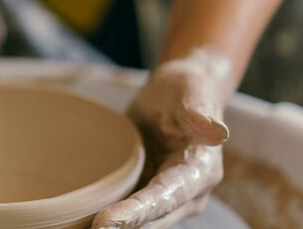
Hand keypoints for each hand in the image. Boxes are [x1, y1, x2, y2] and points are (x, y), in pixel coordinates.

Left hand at [92, 50, 231, 227]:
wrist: (174, 93)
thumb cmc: (182, 87)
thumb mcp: (189, 89)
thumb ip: (198, 111)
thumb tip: (218, 133)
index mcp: (201, 170)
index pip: (166, 197)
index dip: (138, 212)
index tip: (107, 221)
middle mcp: (189, 193)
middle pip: (153, 218)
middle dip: (124, 226)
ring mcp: (170, 198)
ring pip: (143, 221)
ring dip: (118, 226)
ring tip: (83, 228)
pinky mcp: (151, 195)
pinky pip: (132, 213)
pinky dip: (113, 218)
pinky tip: (84, 222)